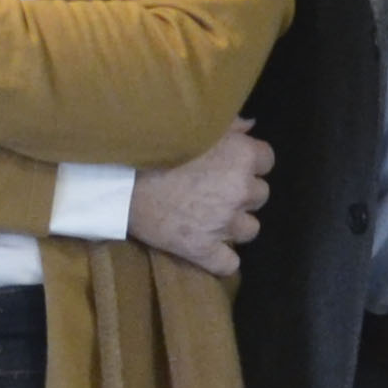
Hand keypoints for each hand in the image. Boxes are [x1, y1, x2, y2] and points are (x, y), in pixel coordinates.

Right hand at [127, 120, 270, 277]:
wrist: (121, 179)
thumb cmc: (158, 145)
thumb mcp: (196, 125)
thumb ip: (230, 124)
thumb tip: (251, 127)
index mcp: (243, 156)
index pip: (266, 160)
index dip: (248, 163)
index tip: (228, 164)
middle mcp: (241, 190)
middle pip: (259, 195)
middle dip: (241, 193)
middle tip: (215, 190)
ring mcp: (225, 223)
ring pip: (249, 229)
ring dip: (234, 224)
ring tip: (210, 217)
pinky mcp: (204, 249)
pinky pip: (229, 263)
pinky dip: (221, 258)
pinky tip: (209, 247)